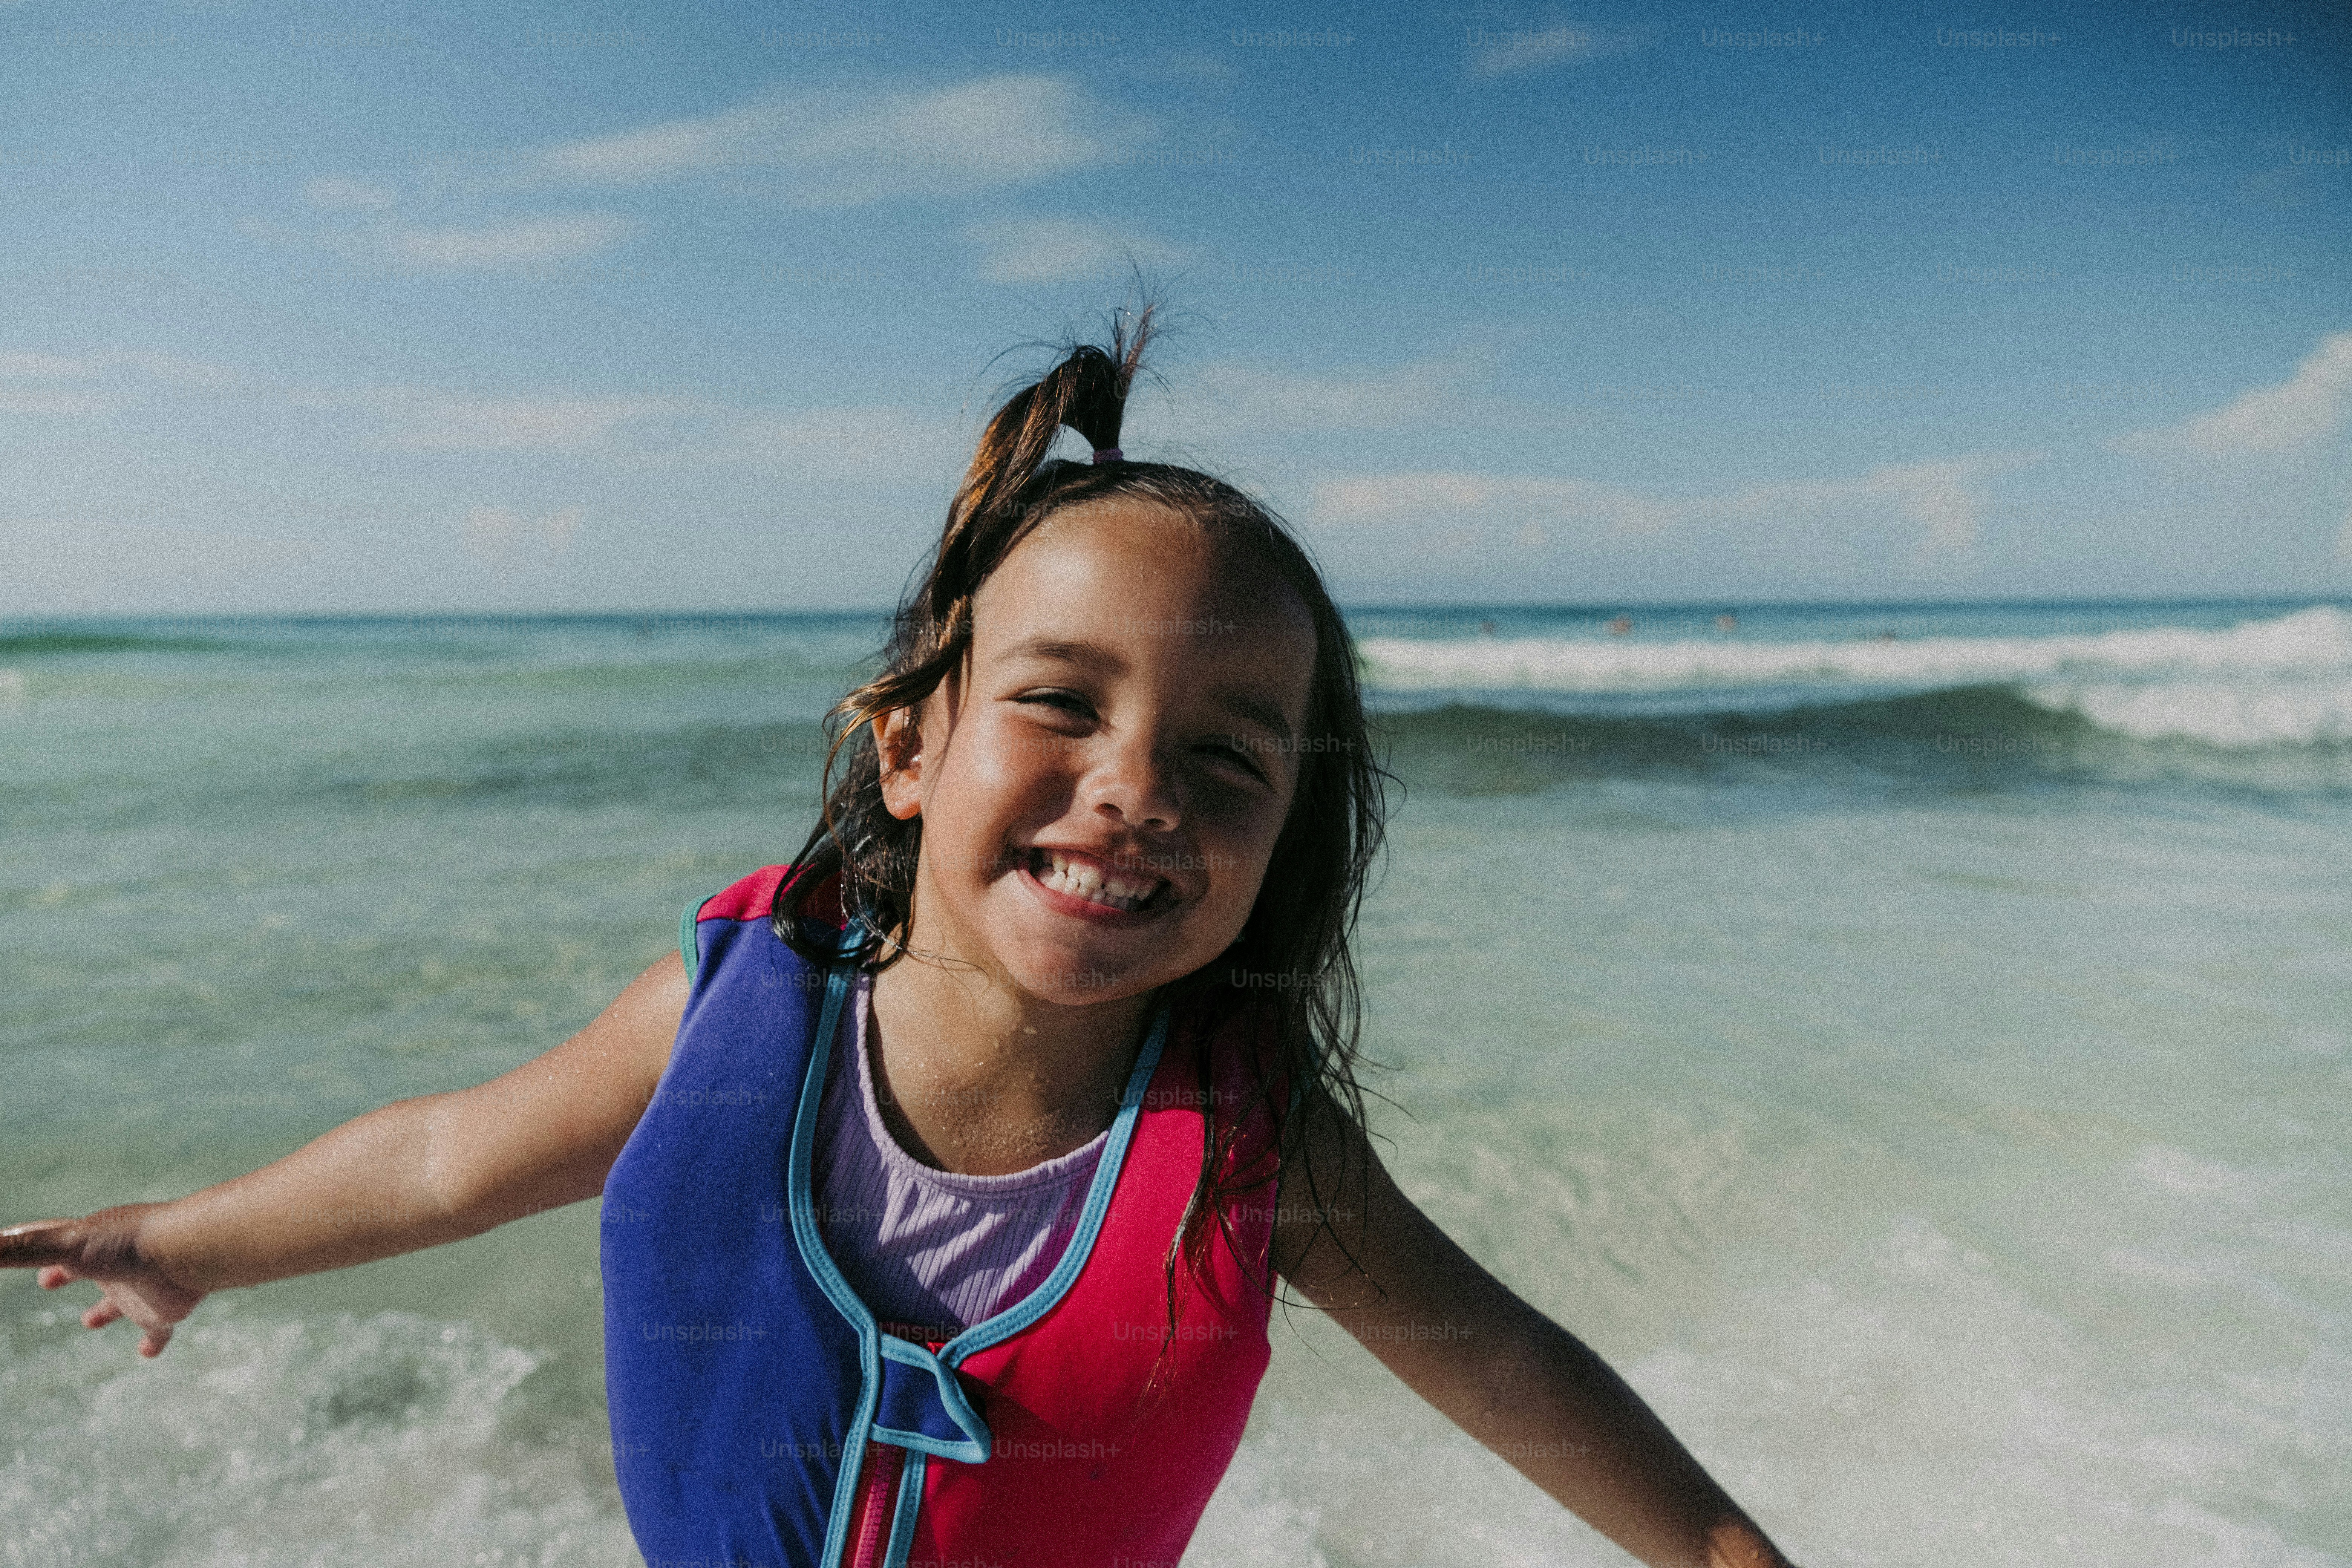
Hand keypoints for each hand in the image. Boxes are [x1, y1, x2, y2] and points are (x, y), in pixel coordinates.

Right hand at [1, 1204, 206, 1356]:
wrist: (188, 1253)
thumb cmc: (127, 1244)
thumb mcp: (63, 1245)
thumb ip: (20, 1249)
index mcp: (92, 1244)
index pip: (57, 1243)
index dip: (34, 1249)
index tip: (18, 1251)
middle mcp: (116, 1264)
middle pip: (89, 1267)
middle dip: (68, 1272)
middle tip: (49, 1281)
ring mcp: (141, 1288)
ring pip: (122, 1300)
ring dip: (106, 1308)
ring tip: (90, 1321)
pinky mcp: (164, 1312)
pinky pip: (160, 1331)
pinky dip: (154, 1342)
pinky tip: (147, 1355)